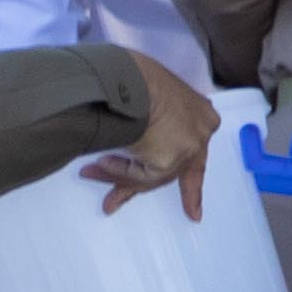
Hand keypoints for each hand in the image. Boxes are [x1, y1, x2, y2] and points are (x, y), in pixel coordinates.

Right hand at [92, 60, 225, 216]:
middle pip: (170, 169)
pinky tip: (98, 165)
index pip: (194, 149)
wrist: (129, 79)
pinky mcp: (173, 158)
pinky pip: (141, 175)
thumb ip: (143, 124)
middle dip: (133, 185)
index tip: (193, 212)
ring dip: (118, 178)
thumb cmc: (132, 79)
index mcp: (199, 112)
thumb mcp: (143, 100)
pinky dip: (118, 173)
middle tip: (111, 204)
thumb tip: (114, 152)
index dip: (192, 181)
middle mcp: (201, 130)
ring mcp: (190, 144)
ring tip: (89, 173)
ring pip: (153, 175)